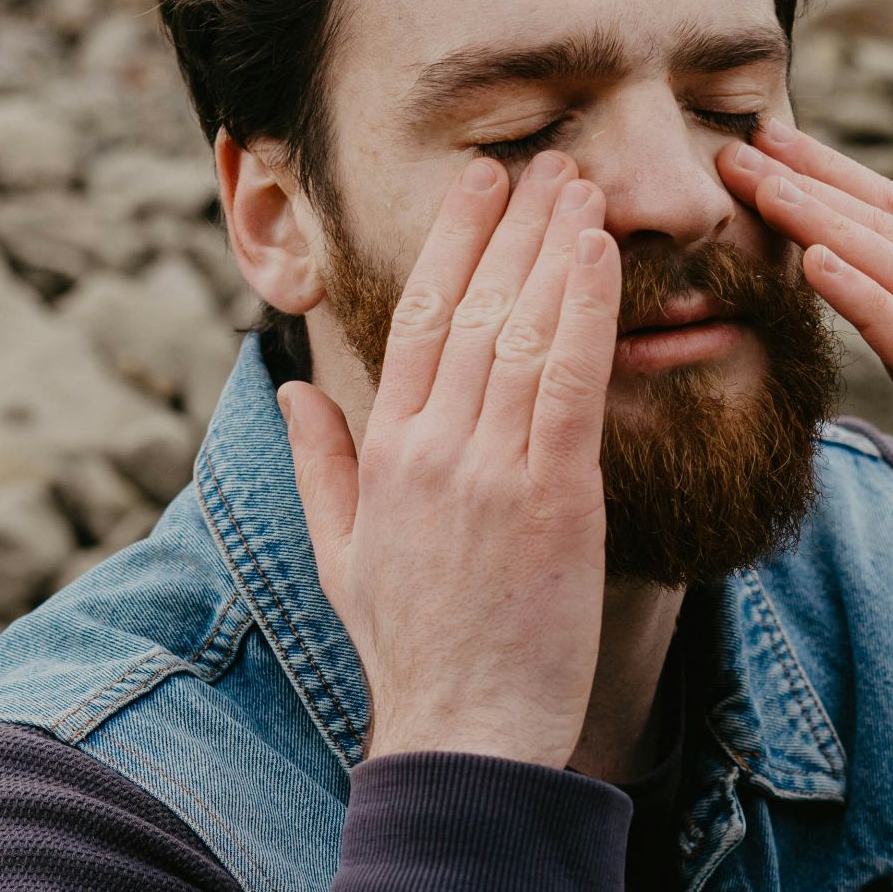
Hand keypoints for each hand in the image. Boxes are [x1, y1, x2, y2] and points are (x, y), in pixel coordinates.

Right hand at [278, 151, 620, 766]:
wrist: (465, 729)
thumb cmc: (410, 644)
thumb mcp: (341, 552)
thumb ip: (320, 463)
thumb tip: (291, 391)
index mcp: (385, 450)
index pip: (416, 317)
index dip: (451, 241)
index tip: (481, 183)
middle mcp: (432, 446)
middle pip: (472, 307)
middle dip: (509, 225)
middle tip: (543, 162)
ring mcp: (490, 469)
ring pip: (522, 330)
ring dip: (554, 249)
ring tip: (580, 186)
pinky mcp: (553, 497)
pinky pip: (571, 384)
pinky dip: (586, 311)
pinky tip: (601, 256)